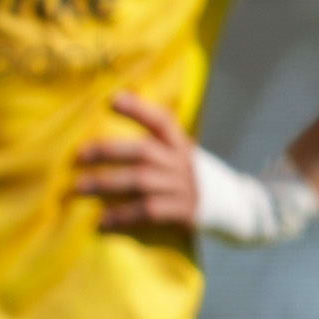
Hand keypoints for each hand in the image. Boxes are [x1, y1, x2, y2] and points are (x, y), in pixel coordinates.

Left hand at [72, 90, 317, 240]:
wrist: (239, 208)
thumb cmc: (195, 178)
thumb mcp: (184, 155)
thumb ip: (158, 144)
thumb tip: (118, 123)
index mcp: (181, 146)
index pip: (162, 121)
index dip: (139, 108)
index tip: (113, 98)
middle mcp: (182, 163)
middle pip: (143, 152)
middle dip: (109, 151)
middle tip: (78, 154)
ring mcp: (184, 187)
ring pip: (141, 182)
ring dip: (107, 183)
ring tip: (78, 186)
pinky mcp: (184, 212)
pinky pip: (149, 212)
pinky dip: (123, 216)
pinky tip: (102, 221)